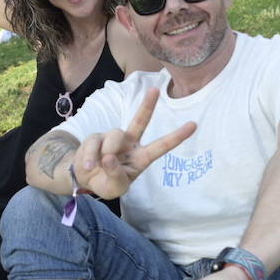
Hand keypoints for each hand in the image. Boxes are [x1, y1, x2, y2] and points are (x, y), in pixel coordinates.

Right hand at [73, 88, 196, 198]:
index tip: (193, 125)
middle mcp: (130, 144)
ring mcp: (113, 138)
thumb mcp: (115, 189)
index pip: (161, 146)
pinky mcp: (96, 137)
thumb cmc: (106, 183)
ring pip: (114, 136)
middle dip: (147, 105)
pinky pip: (94, 143)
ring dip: (107, 151)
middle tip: (155, 90)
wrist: (85, 180)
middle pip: (140, 121)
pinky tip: (88, 166)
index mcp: (141, 158)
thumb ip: (115, 176)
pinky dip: (89, 156)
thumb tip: (109, 158)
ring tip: (98, 165)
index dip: (177, 136)